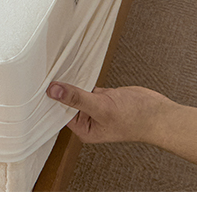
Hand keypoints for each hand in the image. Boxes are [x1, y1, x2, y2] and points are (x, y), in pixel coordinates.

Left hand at [46, 81, 169, 143]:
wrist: (159, 113)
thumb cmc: (135, 118)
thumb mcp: (101, 107)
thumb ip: (77, 98)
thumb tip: (53, 91)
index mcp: (84, 130)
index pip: (59, 113)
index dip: (50, 100)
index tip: (37, 85)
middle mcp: (87, 120)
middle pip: (66, 102)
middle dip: (59, 90)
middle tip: (42, 72)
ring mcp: (95, 108)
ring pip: (76, 93)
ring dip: (70, 83)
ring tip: (54, 67)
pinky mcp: (103, 97)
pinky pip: (87, 86)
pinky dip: (82, 79)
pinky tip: (73, 69)